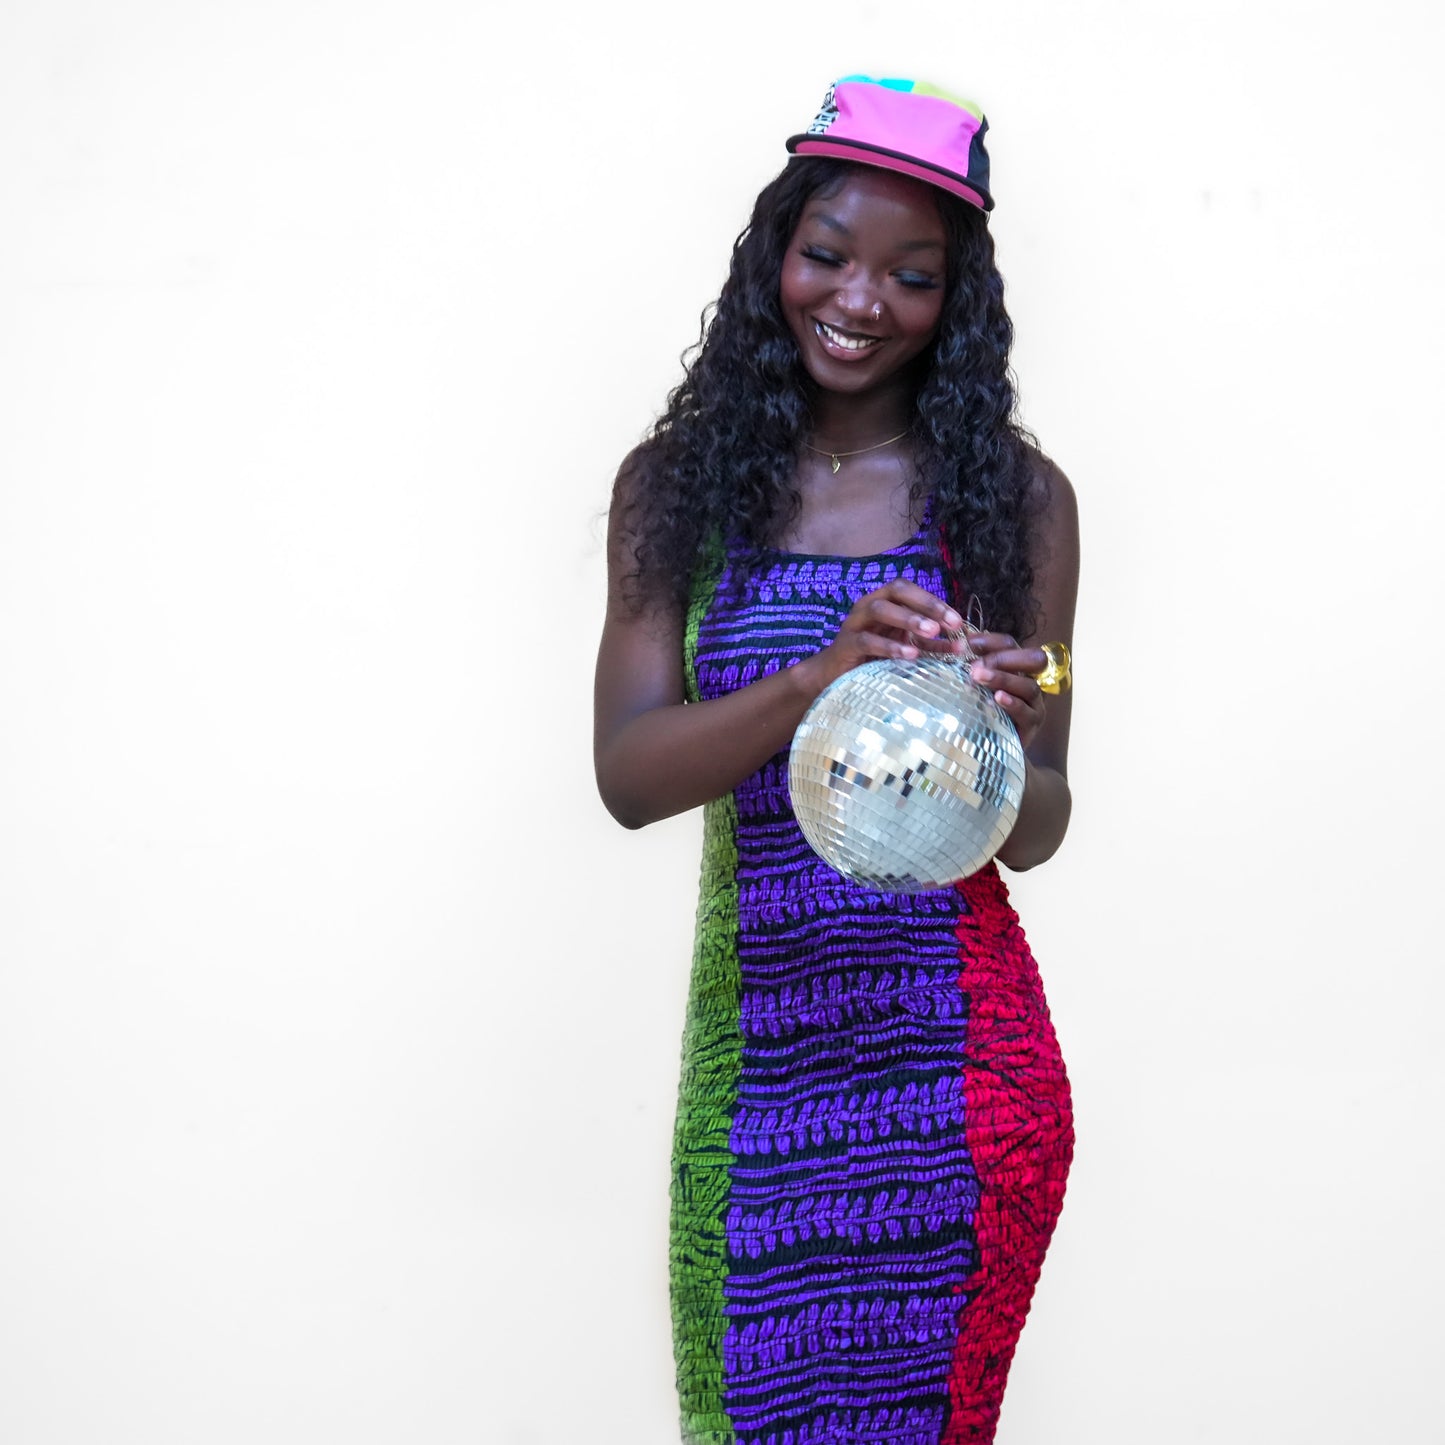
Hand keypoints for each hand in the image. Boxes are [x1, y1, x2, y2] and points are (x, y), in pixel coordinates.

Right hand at [809, 579, 966, 689]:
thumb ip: (930, 644)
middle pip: (897, 592)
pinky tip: (909, 654)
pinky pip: (868, 640)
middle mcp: (868, 606)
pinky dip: (890, 646)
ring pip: (880, 610)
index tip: (957, 621)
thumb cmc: (872, 657)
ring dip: (908, 619)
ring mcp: (855, 623)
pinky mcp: (846, 644)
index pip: (910, 590)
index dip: (934, 602)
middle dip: (926, 605)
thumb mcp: (906, 646)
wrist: (833, 675)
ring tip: (932, 632)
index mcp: (884, 601)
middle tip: (950, 623)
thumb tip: (961, 644)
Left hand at [966, 632, 1055, 752]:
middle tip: (974, 665)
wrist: (989, 751)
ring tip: (978, 676)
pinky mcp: (1033, 725)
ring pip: (1028, 685)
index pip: (1009, 644)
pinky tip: (997, 698)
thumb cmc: (978, 713)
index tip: (968, 643)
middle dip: (1002, 658)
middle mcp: (1029, 681)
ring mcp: (1035, 704)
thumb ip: (967, 668)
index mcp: (1015, 668)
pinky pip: (1026, 711)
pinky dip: (1012, 703)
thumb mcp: (972, 687)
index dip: (991, 640)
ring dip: (1002, 678)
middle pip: (1030, 659)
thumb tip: (948, 647)